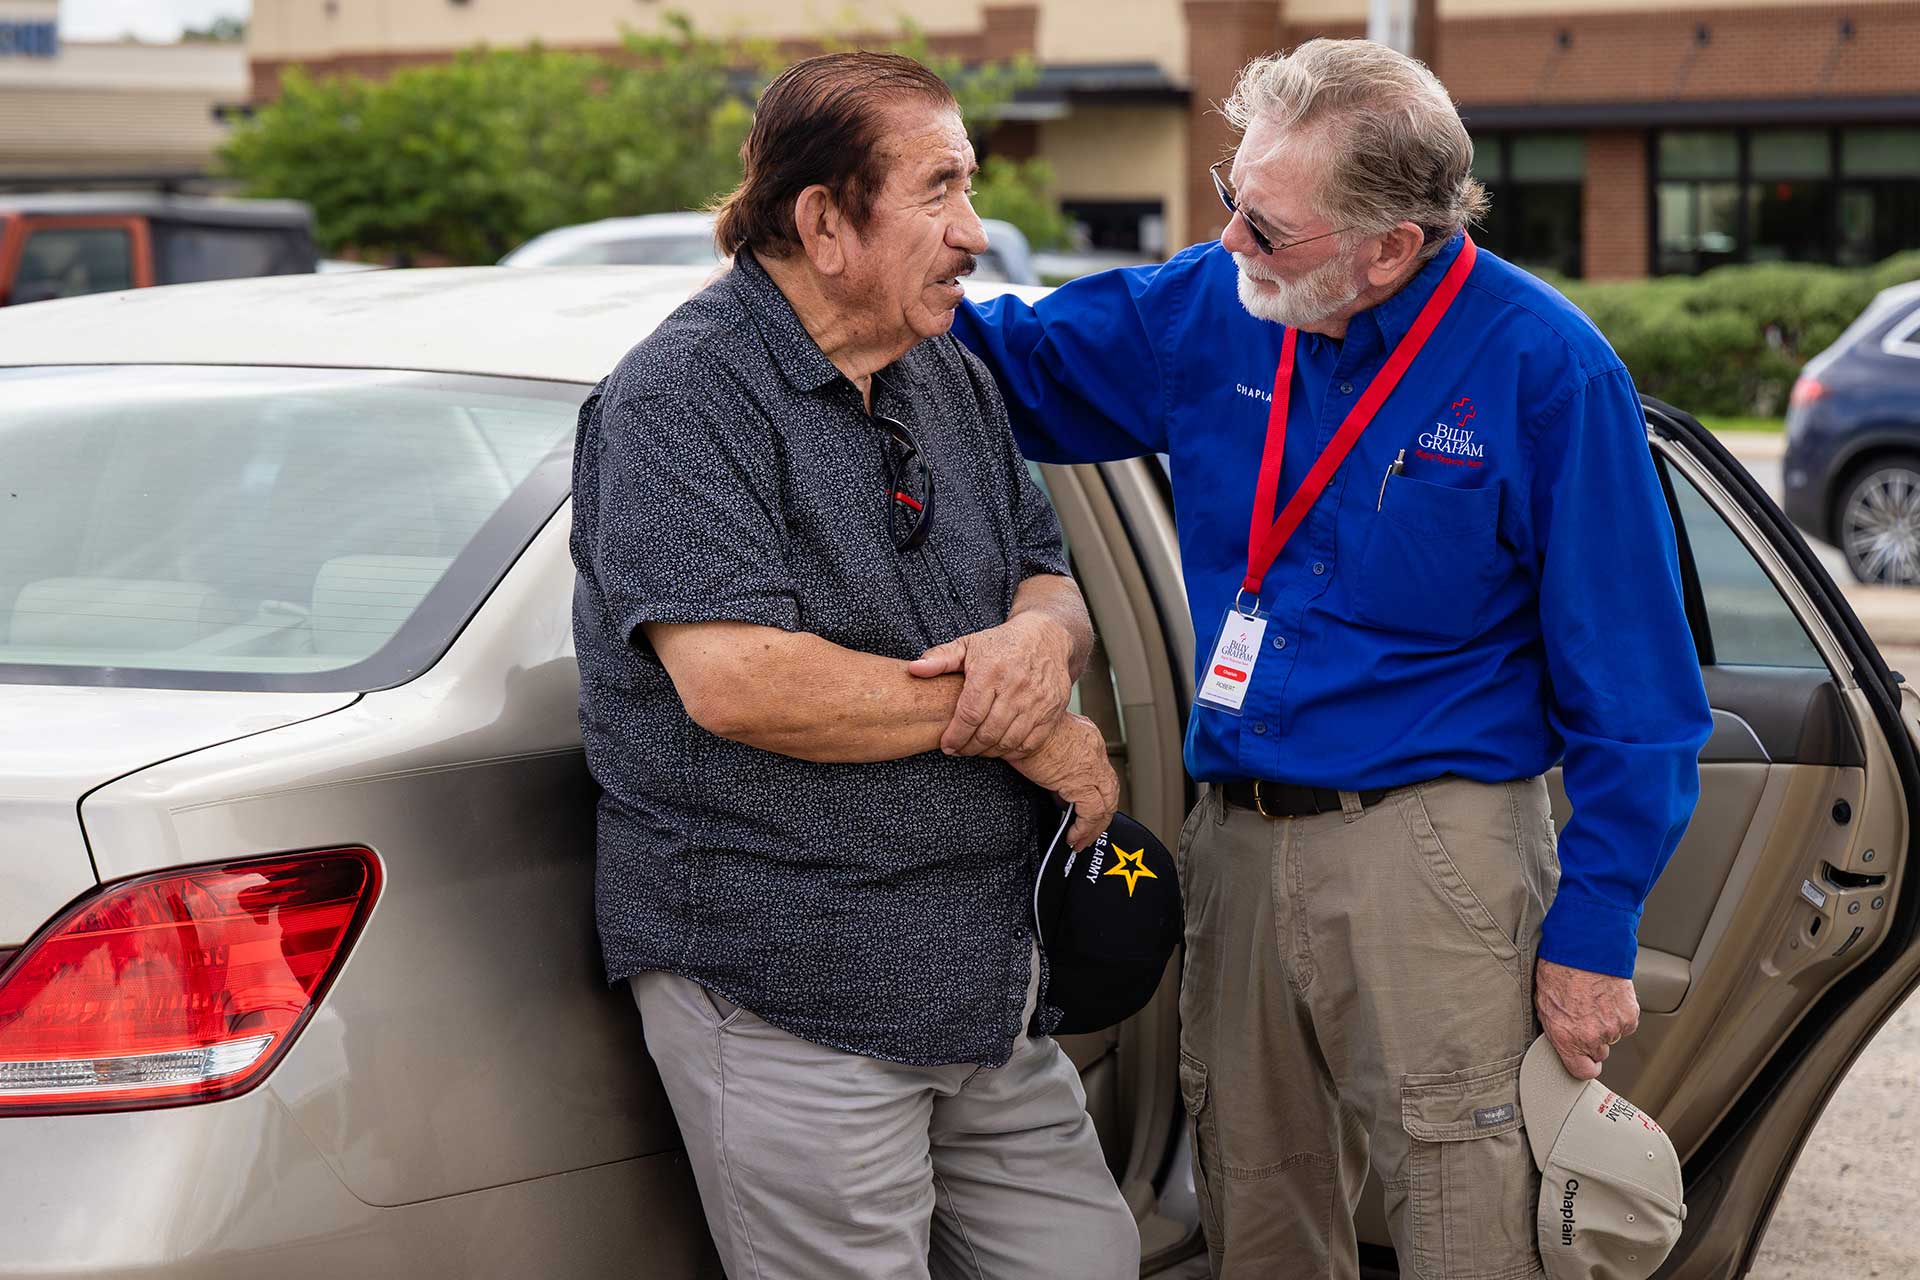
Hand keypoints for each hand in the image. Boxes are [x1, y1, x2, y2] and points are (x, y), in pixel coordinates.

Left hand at [907, 613, 1074, 757]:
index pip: (969, 714)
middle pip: (988, 732)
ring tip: (977, 749)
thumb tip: (913, 669)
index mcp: (991, 670)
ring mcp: (1038, 700)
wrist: (1047, 637)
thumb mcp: (969, 644)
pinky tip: (1000, 747)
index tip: (946, 745)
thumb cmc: (1001, 643)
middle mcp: (1017, 686)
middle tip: (959, 750)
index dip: (955, 735)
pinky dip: (1013, 751)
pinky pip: (1030, 742)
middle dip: (969, 747)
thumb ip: (940, 658)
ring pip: (1009, 741)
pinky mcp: (1053, 710)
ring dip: (989, 752)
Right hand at [1007, 713, 1118, 848]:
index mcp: (1087, 736)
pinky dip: (1085, 829)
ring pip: (1108, 803)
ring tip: (1081, 840)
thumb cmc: (1021, 728)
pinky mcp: (1081, 781)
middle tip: (1087, 830)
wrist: (1015, 723)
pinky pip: (1093, 813)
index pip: (1099, 769)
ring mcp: (1092, 765)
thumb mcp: (1041, 742)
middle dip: (1101, 812)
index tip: (1075, 806)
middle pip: (1110, 788)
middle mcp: (1094, 749)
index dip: (1093, 791)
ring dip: (1096, 825)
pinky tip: (1073, 837)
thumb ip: (1053, 762)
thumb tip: (1053, 788)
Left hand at [1534, 958, 1639, 1079]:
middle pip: (1598, 1053)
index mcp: (1567, 1038)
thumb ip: (1557, 1029)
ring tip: (1594, 1001)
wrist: (1585, 950)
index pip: (1582, 1072)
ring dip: (1605, 1024)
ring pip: (1612, 1037)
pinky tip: (1607, 997)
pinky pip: (1625, 1023)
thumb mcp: (1544, 1004)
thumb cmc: (1559, 971)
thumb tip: (1561, 1038)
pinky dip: (1619, 1014)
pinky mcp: (1630, 1015)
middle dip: (1592, 1040)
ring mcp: (1613, 1028)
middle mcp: (1592, 1038)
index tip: (1583, 1061)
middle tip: (1584, 1017)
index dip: (1583, 1066)